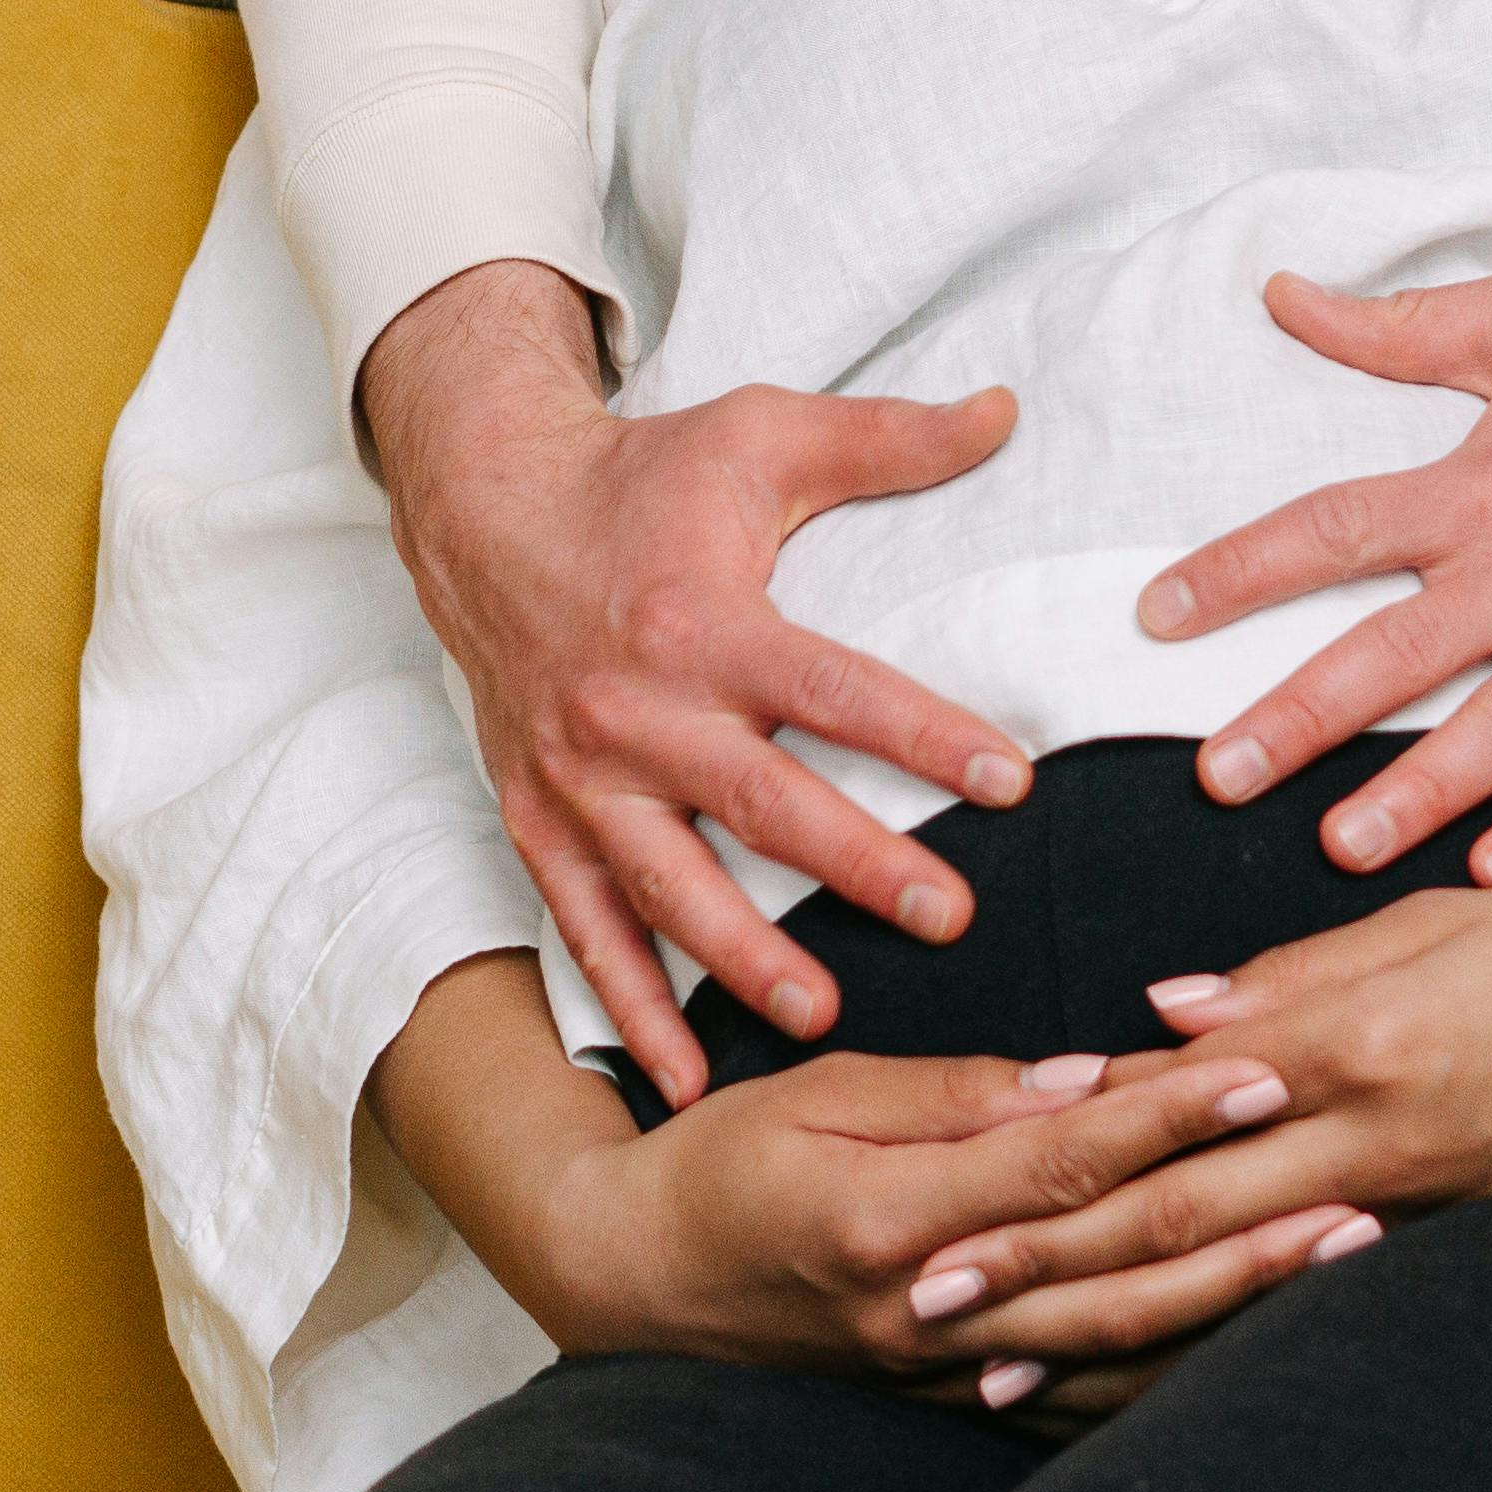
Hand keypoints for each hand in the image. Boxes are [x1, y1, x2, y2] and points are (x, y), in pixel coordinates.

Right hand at [356, 265, 1038, 1097]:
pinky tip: (683, 1079)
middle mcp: (638, 710)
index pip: (832, 690)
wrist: (482, 508)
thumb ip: (887, 438)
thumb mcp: (760, 433)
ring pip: (670, 886)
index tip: (1009, 780)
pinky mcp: (541, 819)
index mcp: (704, 620)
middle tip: (948, 917)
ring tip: (825, 1013)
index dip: (922, 735)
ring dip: (745, 957)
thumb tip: (1002, 412)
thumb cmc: (640, 477)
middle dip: (857, 866)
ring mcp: (582, 777)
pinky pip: (587, 926)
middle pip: (761, 804)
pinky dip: (630, 1006)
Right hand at [376, 966, 1357, 1400]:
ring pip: (1116, 1350)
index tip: (1263, 1075)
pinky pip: (1080, 1401)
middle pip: (1115, 1273)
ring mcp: (943, 1372)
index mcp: (892, 1215)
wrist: (630, 1285)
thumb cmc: (717, 1166)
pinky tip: (1254, 1351)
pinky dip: (1169, 1379)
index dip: (1168, 1117)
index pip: (1060, 1162)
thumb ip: (950, 1094)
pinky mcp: (948, 1400)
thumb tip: (1078, 1079)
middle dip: (1246, 1230)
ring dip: (1235, 1308)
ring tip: (1342, 1262)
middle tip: (1363, 1189)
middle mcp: (930, 1308)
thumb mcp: (816, 1094)